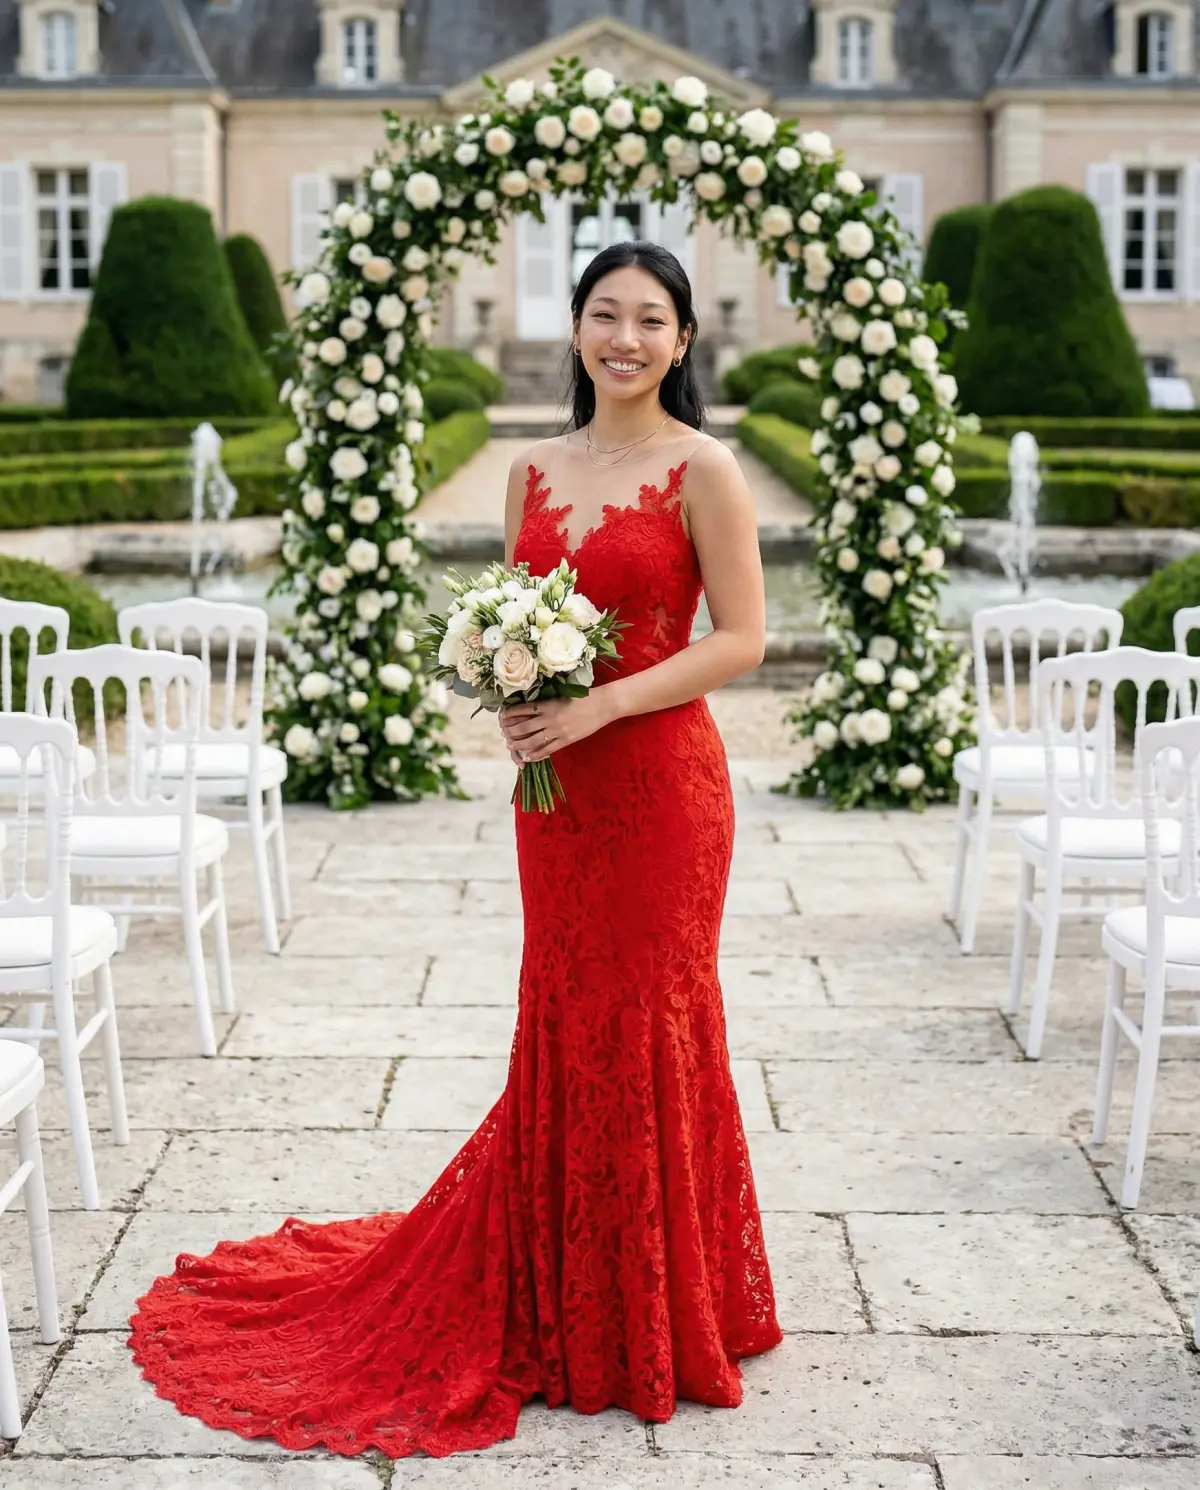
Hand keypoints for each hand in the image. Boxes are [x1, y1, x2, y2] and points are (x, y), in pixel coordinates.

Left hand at [499, 690, 618, 762]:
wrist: (602, 705)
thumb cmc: (583, 697)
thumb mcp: (562, 696)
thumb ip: (547, 703)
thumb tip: (531, 709)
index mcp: (548, 704)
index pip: (523, 710)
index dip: (510, 714)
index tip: (503, 717)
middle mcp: (550, 718)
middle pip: (524, 727)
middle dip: (511, 731)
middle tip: (504, 733)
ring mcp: (558, 731)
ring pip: (532, 740)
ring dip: (519, 744)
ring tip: (511, 745)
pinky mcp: (566, 740)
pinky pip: (547, 750)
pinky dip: (535, 754)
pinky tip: (527, 757)